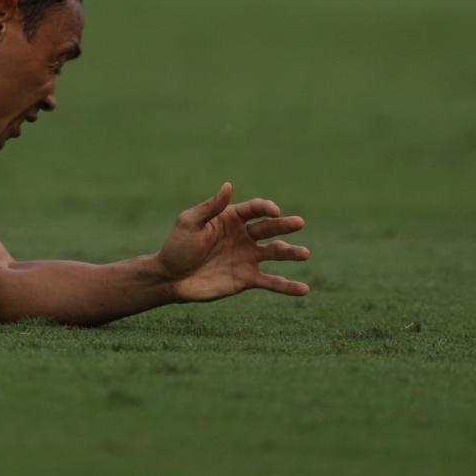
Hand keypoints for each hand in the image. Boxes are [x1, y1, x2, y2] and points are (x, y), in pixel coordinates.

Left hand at [151, 183, 309, 302]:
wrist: (171, 278)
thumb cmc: (177, 246)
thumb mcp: (189, 223)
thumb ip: (210, 207)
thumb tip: (228, 186)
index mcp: (230, 219)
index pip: (254, 209)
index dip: (265, 208)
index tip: (273, 211)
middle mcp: (243, 236)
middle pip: (269, 228)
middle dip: (285, 225)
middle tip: (299, 222)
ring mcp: (247, 258)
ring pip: (275, 253)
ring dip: (291, 252)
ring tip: (305, 252)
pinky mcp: (247, 279)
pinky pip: (271, 282)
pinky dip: (288, 286)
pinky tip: (304, 289)